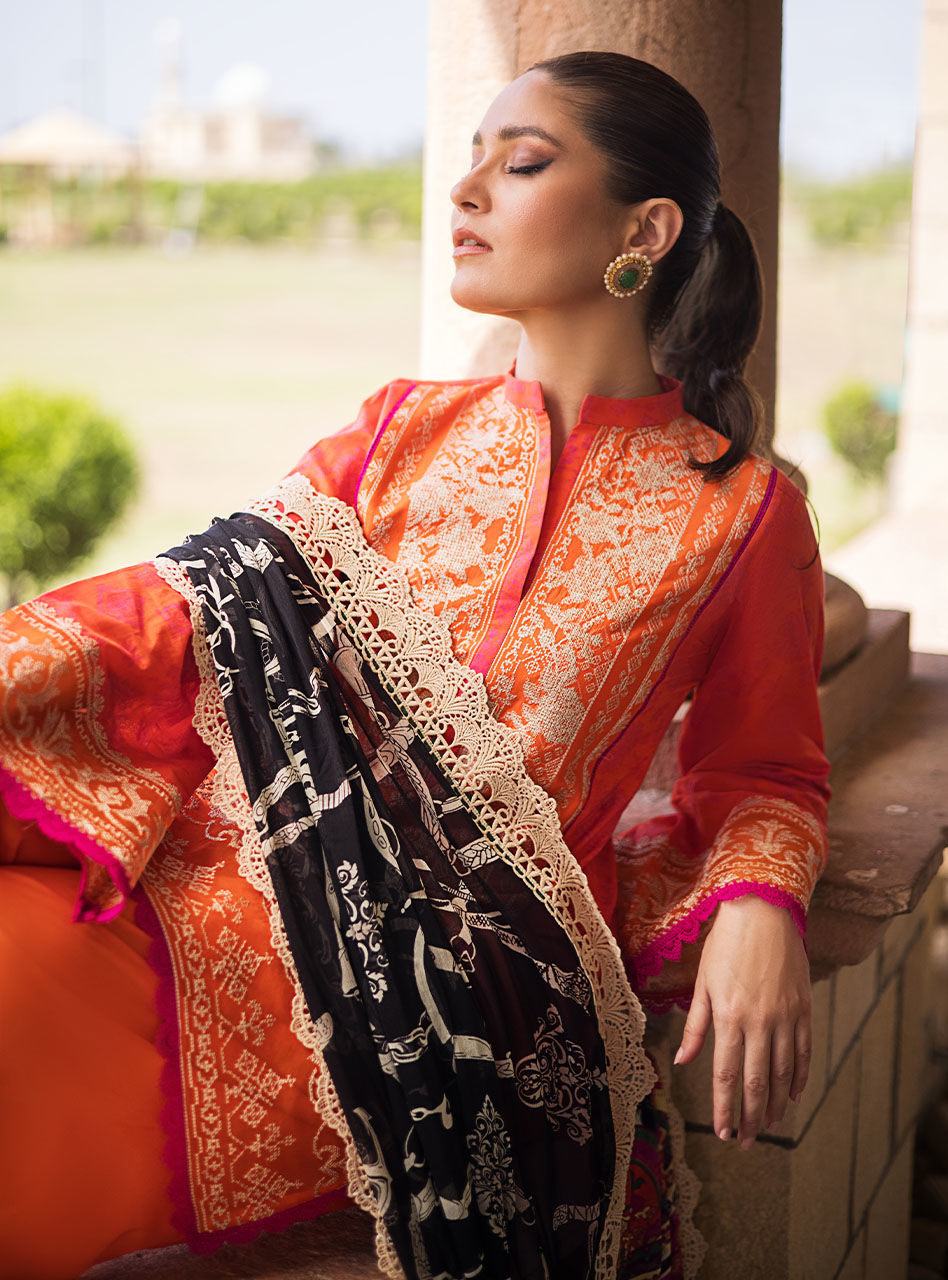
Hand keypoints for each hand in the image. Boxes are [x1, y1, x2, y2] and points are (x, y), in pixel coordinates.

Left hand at [673, 895, 811, 1148]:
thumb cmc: (725, 943)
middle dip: (751, 1117)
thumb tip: (683, 1061)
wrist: (764, 910)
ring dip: (776, 1105)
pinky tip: (793, 1095)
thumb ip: (695, 1026)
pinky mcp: (804, 1009)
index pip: (727, 1075)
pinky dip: (799, 1077)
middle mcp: (759, 1022)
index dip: (725, 1107)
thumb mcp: (703, 982)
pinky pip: (803, 1052)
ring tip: (768, 1126)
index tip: (723, 1132)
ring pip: (783, 1074)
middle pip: (757, 1083)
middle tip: (746, 1142)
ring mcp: (785, 1017)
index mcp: (729, 1016)